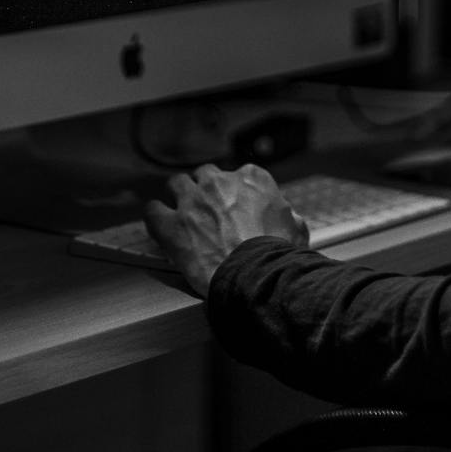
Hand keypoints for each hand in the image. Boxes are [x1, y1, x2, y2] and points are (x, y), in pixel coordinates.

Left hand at [143, 162, 309, 296]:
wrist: (255, 276)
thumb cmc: (278, 255)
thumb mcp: (297, 228)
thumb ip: (287, 215)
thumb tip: (288, 217)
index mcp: (252, 179)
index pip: (242, 174)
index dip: (238, 192)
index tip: (238, 204)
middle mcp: (219, 183)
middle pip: (205, 174)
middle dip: (206, 189)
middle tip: (208, 208)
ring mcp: (192, 201)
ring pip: (176, 184)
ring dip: (178, 195)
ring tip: (180, 210)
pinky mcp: (171, 225)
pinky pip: (153, 210)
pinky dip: (155, 215)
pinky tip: (158, 221)